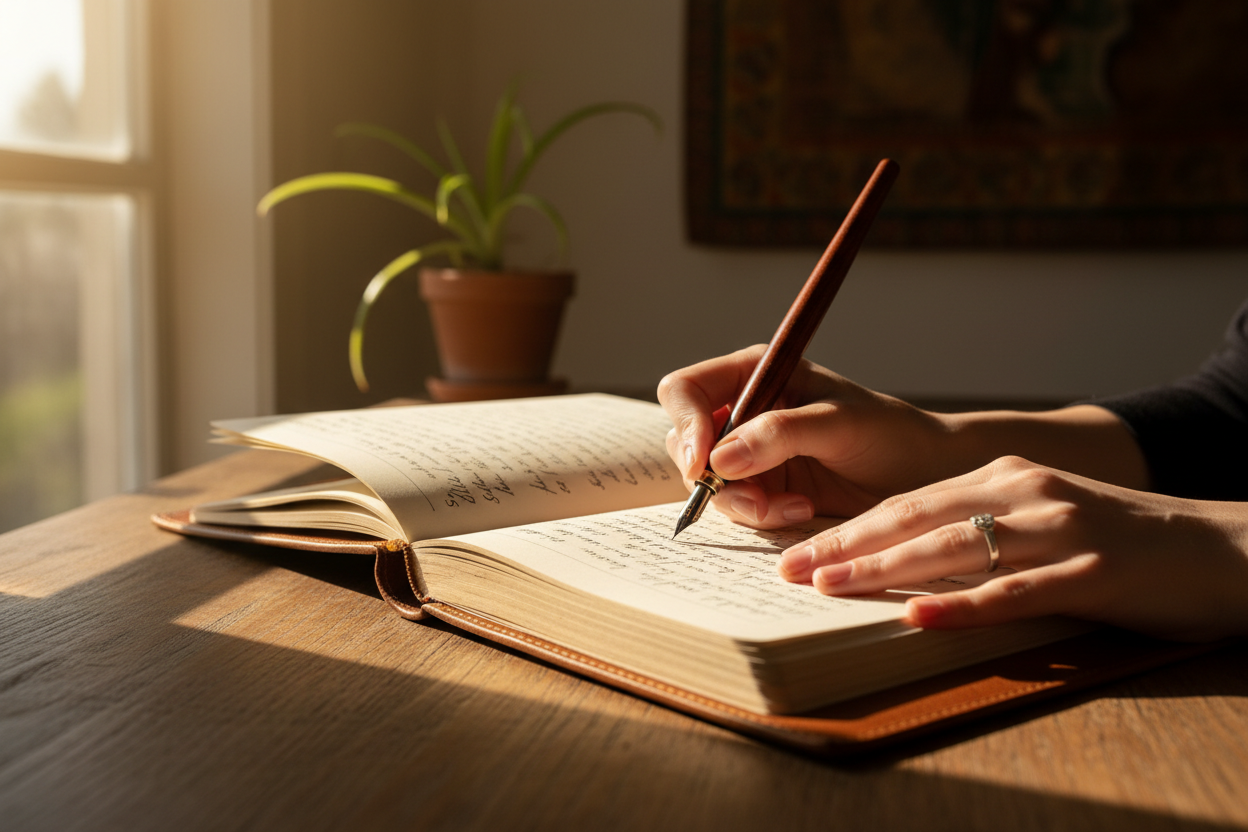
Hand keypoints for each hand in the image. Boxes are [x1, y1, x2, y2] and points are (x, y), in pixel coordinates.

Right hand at [658, 346, 951, 525]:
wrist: (920, 474)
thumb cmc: (889, 432)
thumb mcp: (838, 423)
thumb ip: (779, 434)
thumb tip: (719, 459)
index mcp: (754, 373)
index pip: (686, 391)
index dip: (687, 424)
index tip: (704, 462)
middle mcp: (742, 409)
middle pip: (685, 441)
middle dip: (712, 475)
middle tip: (753, 498)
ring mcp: (747, 452)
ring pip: (706, 481)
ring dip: (742, 501)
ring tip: (793, 506)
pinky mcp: (760, 487)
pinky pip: (734, 506)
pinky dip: (761, 515)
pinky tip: (800, 509)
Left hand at [777, 456, 1247, 640]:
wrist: (1218, 546)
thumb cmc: (1116, 540)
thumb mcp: (1039, 515)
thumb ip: (978, 527)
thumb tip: (903, 563)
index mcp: (1005, 478)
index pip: (910, 501)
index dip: (850, 527)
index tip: (798, 550)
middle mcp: (1023, 493)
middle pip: (917, 516)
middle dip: (847, 543)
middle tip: (790, 569)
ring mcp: (1059, 531)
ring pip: (955, 546)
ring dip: (885, 569)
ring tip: (829, 586)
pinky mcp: (1093, 573)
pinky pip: (1016, 591)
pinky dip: (964, 606)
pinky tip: (920, 618)